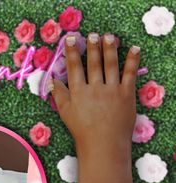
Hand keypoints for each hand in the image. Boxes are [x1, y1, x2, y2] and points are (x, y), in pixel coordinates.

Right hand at [50, 33, 139, 151]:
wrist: (103, 144)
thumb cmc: (82, 130)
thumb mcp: (65, 113)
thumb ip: (59, 95)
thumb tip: (51, 80)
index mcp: (79, 91)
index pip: (74, 67)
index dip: (72, 52)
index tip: (71, 39)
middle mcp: (95, 87)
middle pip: (93, 62)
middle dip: (92, 47)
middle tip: (92, 35)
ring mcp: (111, 90)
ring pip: (110, 64)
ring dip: (109, 48)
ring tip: (108, 36)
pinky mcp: (126, 94)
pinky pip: (130, 74)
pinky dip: (132, 60)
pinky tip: (134, 49)